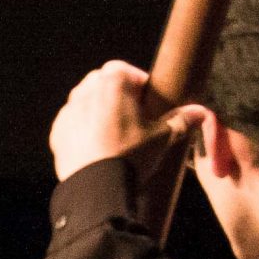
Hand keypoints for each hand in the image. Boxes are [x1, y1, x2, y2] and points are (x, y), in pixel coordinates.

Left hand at [48, 60, 211, 182]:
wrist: (96, 188)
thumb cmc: (131, 155)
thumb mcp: (162, 137)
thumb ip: (181, 120)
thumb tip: (201, 112)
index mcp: (111, 82)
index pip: (125, 70)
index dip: (138, 83)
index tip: (148, 100)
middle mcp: (84, 91)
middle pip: (104, 84)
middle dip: (118, 95)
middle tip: (135, 116)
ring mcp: (68, 112)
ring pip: (86, 103)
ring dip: (100, 111)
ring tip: (117, 133)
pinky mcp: (57, 132)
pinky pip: (74, 123)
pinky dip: (85, 129)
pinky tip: (99, 146)